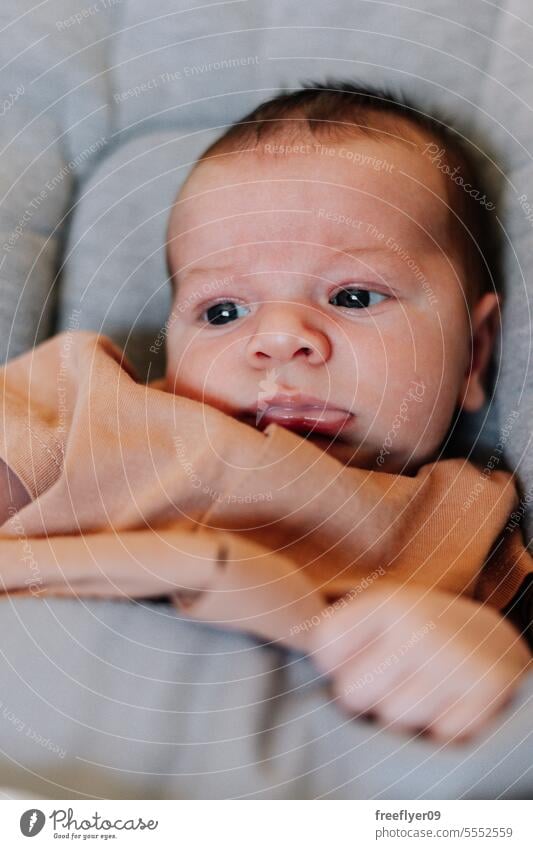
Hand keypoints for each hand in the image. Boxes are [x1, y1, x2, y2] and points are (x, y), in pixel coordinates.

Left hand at [308, 582, 530, 741]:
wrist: (494, 640)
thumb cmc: (419, 630)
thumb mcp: (380, 610)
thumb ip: (335, 626)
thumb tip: (285, 636)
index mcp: (388, 602)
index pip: (324, 648)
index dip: (332, 663)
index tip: (355, 658)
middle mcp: (419, 627)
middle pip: (350, 693)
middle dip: (365, 694)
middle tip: (391, 678)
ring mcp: (454, 661)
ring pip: (392, 719)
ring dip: (404, 714)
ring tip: (423, 689)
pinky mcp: (485, 694)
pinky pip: (436, 737)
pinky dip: (440, 729)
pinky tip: (449, 703)